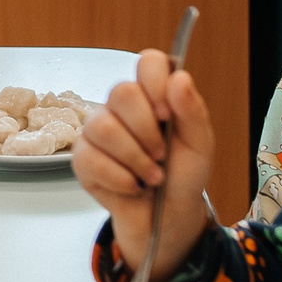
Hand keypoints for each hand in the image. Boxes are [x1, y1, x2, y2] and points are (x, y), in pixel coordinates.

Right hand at [72, 47, 214, 281]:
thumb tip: (179, 77)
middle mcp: (122, 108)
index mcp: (154, 96)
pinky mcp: (81, 159)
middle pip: (121, 92)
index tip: (167, 114)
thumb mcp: (200, 146)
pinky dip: (119, 179)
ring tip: (151, 177)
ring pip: (104, 127)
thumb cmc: (183, 177)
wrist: (167, 218)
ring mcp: (97, 131)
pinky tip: (132, 186)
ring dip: (135, 160)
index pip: (148, 62)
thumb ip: (192, 111)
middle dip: (146, 131)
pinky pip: (91, 159)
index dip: (155, 83)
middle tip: (161, 155)